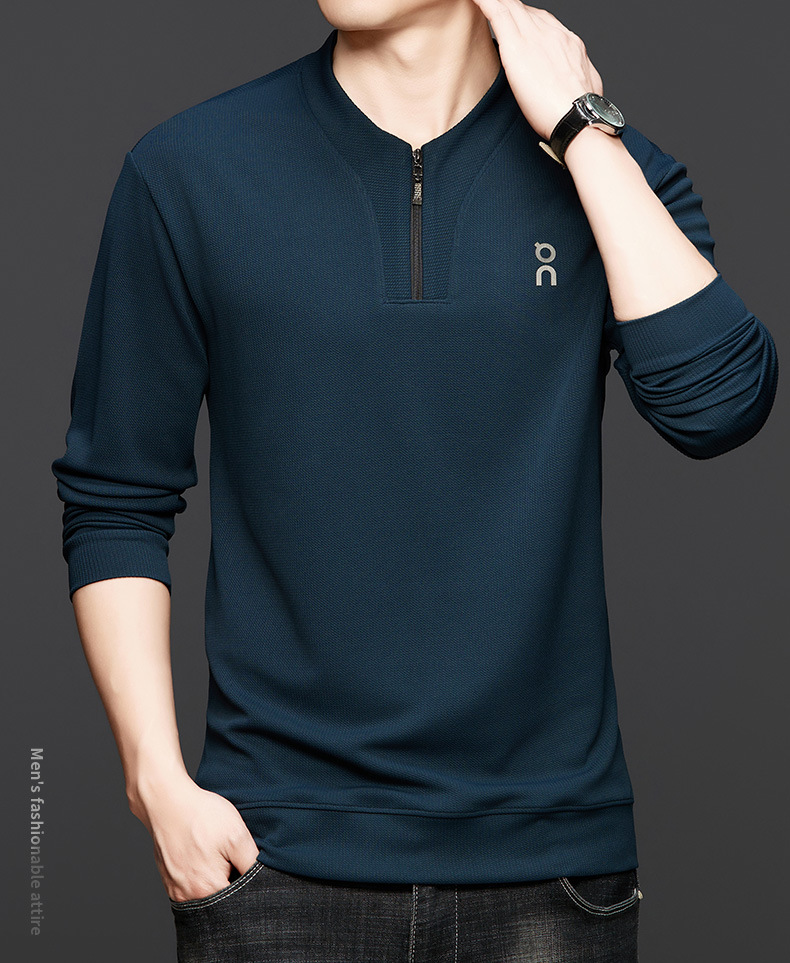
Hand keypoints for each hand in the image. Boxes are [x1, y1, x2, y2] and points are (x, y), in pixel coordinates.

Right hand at [130, 771, 260, 901]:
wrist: (167, 801)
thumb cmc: (202, 816)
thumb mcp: (237, 835)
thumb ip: (252, 863)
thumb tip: (263, 881)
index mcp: (208, 889)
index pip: (238, 901)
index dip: (249, 885)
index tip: (245, 864)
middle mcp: (189, 896)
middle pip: (221, 900)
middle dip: (230, 880)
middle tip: (229, 856)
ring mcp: (176, 889)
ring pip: (206, 893)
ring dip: (215, 878)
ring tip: (215, 854)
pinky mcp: (169, 880)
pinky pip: (191, 886)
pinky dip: (200, 874)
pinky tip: (203, 855)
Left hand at [469, 0, 604, 141]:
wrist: (579, 116)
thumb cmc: (580, 113)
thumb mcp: (584, 88)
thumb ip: (573, 79)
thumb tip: (569, 86)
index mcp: (569, 44)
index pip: (542, 23)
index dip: (526, 19)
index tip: (516, 21)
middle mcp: (553, 33)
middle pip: (524, 11)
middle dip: (509, 6)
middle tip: (495, 6)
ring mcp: (535, 37)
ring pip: (510, 7)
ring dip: (497, 3)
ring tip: (481, 0)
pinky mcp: (517, 46)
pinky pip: (498, 14)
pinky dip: (484, 2)